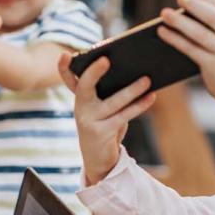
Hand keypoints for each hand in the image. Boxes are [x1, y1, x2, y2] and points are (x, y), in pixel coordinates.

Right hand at [58, 53, 155, 184]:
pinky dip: (138, 106)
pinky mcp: (101, 133)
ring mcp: (88, 121)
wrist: (99, 160)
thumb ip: (108, 92)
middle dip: (94, 72)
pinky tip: (151, 97)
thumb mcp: (102, 109)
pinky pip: (123, 116)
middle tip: (107, 59)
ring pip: (112, 102)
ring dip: (131, 90)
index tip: (65, 55)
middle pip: (85, 86)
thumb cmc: (105, 127)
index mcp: (80, 99)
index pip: (69, 80)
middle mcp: (80, 108)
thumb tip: (136, 73)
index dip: (64, 68)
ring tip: (147, 79)